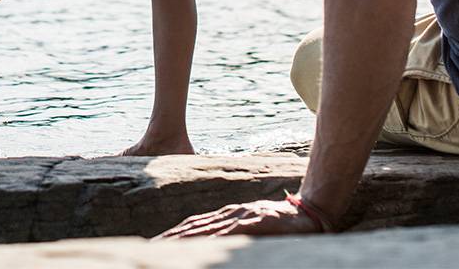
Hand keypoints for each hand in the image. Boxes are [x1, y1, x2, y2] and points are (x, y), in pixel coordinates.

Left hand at [156, 199, 317, 237]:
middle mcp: (230, 214)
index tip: (156, 242)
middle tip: (150, 245)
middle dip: (171, 237)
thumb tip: (211, 243)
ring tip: (164, 245)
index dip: (174, 233)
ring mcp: (241, 217)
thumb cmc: (280, 223)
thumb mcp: (251, 228)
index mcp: (227, 215)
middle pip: (194, 226)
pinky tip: (199, 243)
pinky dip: (212, 238)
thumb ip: (232, 232)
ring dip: (183, 238)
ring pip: (206, 228)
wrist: (308, 213)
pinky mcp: (254, 223)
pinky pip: (229, 232)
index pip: (195, 225)